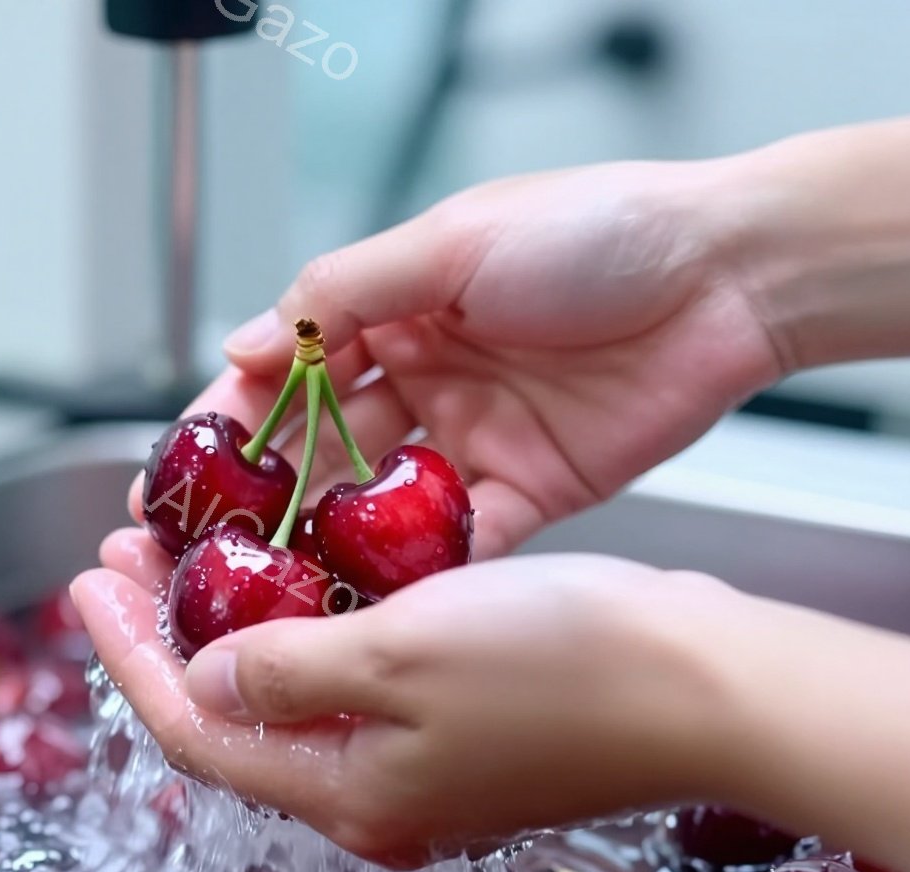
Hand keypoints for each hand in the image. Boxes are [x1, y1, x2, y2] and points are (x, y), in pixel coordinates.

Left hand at [72, 532, 750, 867]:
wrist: (712, 685)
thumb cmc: (568, 669)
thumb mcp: (399, 653)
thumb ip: (286, 668)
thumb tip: (202, 680)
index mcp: (349, 790)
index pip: (196, 728)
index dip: (130, 652)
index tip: (88, 576)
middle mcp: (379, 788)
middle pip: (236, 713)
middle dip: (172, 630)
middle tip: (128, 550)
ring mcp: (427, 758)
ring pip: (296, 687)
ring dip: (238, 616)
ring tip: (197, 545)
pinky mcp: (471, 721)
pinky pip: (358, 671)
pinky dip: (312, 615)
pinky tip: (304, 563)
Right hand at [132, 159, 784, 555]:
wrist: (733, 275)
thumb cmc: (601, 230)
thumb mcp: (452, 244)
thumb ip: (342, 296)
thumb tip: (243, 341)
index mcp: (398, 308)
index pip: (288, 370)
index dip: (230, 420)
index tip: (176, 471)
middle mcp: (427, 377)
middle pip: (323, 448)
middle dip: (264, 499)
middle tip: (207, 552)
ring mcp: (475, 438)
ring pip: (380, 504)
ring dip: (330, 543)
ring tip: (274, 590)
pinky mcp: (531, 491)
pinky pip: (460, 542)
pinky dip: (420, 574)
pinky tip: (373, 603)